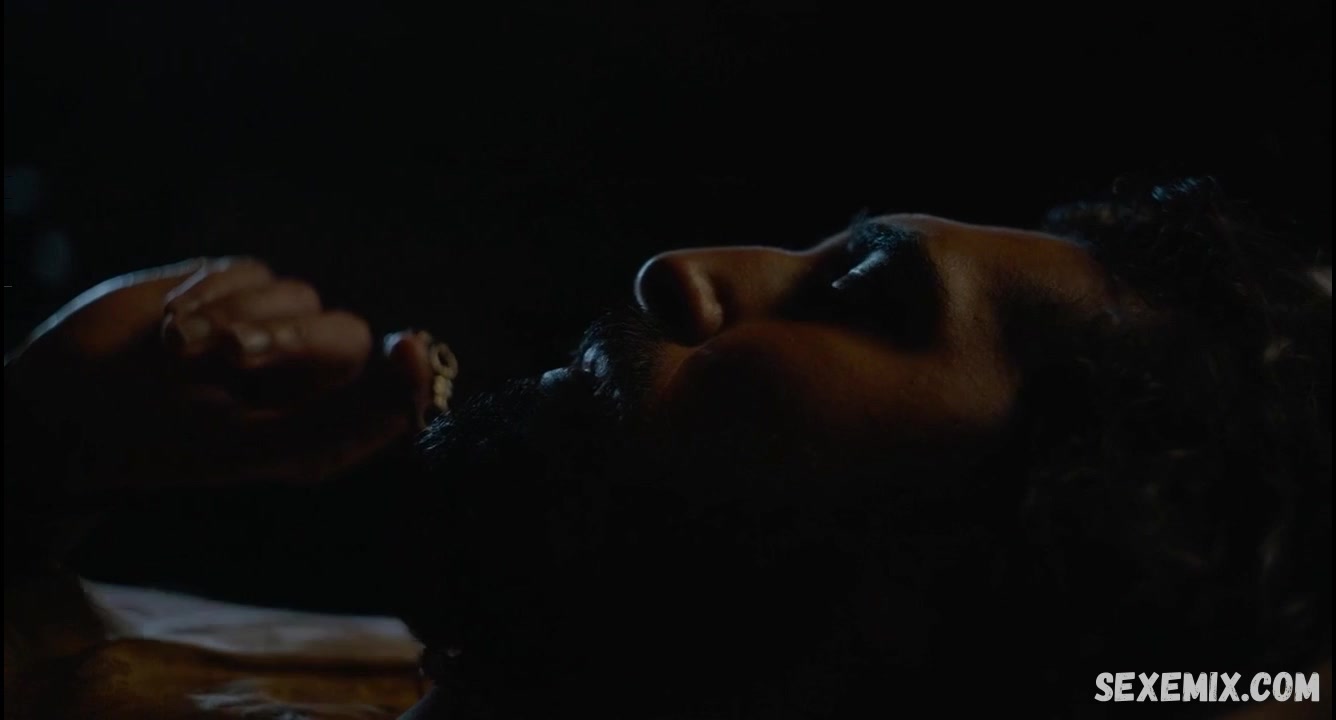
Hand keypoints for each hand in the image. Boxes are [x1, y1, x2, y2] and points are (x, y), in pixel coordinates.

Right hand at [5, 258, 435, 498]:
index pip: (395, 393)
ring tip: (179, 356)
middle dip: (285, 338)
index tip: (410, 347)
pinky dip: (211, 295)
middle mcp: (310, 378)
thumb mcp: (258, 445)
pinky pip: (249, 270)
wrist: (74, 405)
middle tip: (230, 357)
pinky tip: (171, 329)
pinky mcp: (235, 289)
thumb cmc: (169, 441)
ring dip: (234, 319)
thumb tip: (410, 360)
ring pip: (295, 294)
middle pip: (343, 334)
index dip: (409, 373)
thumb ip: (343, 418)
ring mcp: (273, 328)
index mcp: (328, 427)